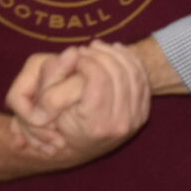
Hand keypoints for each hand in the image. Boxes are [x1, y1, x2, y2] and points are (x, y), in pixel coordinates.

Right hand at [2, 41, 149, 171]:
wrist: (82, 144)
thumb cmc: (60, 123)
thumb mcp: (47, 103)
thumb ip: (54, 77)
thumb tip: (72, 51)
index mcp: (96, 125)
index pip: (99, 79)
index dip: (87, 61)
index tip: (76, 54)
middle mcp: (120, 125)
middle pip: (118, 74)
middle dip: (101, 54)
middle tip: (86, 48)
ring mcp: (135, 120)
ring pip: (133, 73)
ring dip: (115, 54)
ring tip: (97, 46)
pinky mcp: (143, 114)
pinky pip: (142, 79)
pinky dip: (129, 60)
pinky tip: (114, 51)